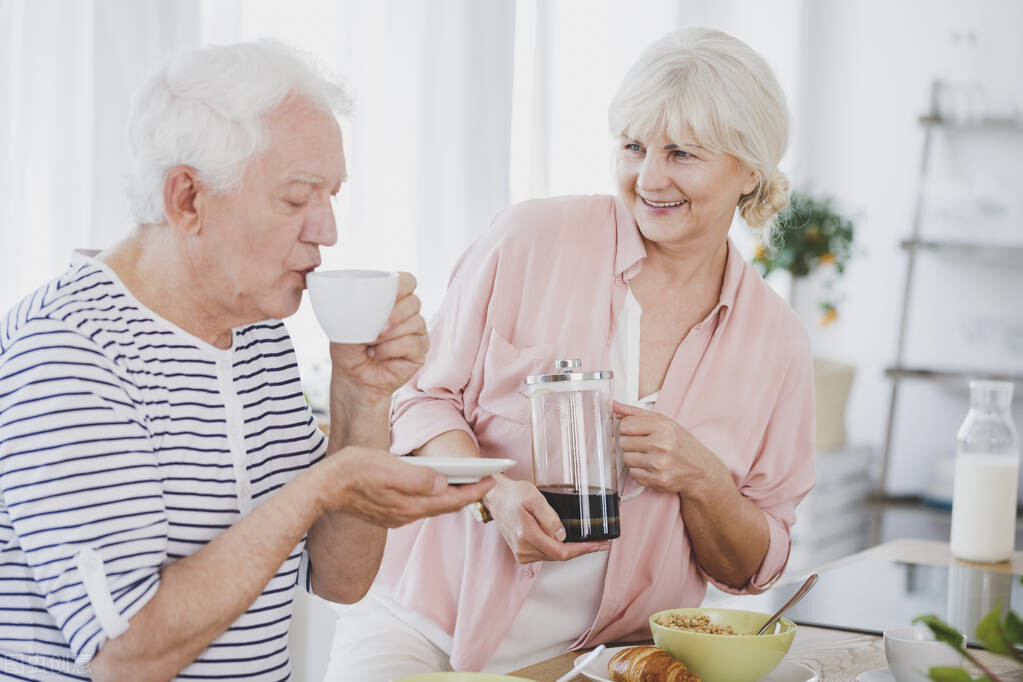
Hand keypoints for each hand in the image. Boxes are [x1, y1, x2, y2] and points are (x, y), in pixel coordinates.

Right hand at [316, 447, 493, 526]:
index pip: (452, 499)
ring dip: (451, 496)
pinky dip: (433, 498)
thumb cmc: (355, 471)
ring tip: (466, 483)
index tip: (492, 479)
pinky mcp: (388, 514)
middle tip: (486, 481)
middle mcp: (407, 514)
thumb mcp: (388, 467)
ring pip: (433, 507)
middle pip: (446, 506)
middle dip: (468, 494)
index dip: (475, 490)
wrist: (324, 487)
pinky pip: (419, 507)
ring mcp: (397, 516)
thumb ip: (418, 478)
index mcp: (410, 504)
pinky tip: (435, 488)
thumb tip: (442, 483)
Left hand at [329, 272, 427, 401]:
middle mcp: (407, 313)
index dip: (403, 284)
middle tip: (375, 329)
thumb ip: (357, 310)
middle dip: (394, 313)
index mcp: (391, 300)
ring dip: (389, 335)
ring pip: (415, 323)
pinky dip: (391, 349)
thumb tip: (364, 301)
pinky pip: (412, 342)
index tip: (388, 293)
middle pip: (414, 302)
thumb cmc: (349, 348)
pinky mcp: (420, 350)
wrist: (352, 377)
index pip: (408, 281)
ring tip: (370, 344)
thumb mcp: (346, 325)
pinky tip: (377, 354)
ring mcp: (416, 331)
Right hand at [483, 475, 608, 563]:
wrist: (495, 497)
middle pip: (559, 556)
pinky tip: (568, 543)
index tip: (598, 545)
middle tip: (600, 543)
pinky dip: (559, 550)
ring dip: (570, 551)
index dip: (582, 550)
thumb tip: (562, 535)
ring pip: (553, 557)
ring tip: (587, 543)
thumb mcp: (534, 498)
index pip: (561, 551)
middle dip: (581, 550)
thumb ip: (549, 517)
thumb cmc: (513, 494)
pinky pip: (545, 555)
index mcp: (527, 536)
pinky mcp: (521, 551)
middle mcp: (523, 549)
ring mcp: (521, 552)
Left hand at [614, 401, 722, 495]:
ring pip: (626, 459)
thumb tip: (613, 405)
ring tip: (649, 457)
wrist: (701, 470)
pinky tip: (652, 469)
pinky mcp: (658, 480)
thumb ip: (636, 413)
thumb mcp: (664, 422)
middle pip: (623, 442)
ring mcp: (659, 464)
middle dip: (630, 444)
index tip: (635, 432)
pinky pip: (633, 474)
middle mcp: (661, 444)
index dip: (627, 429)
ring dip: (634, 459)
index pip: (625, 425)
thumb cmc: (680, 444)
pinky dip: (640, 472)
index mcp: (662, 426)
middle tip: (643, 446)